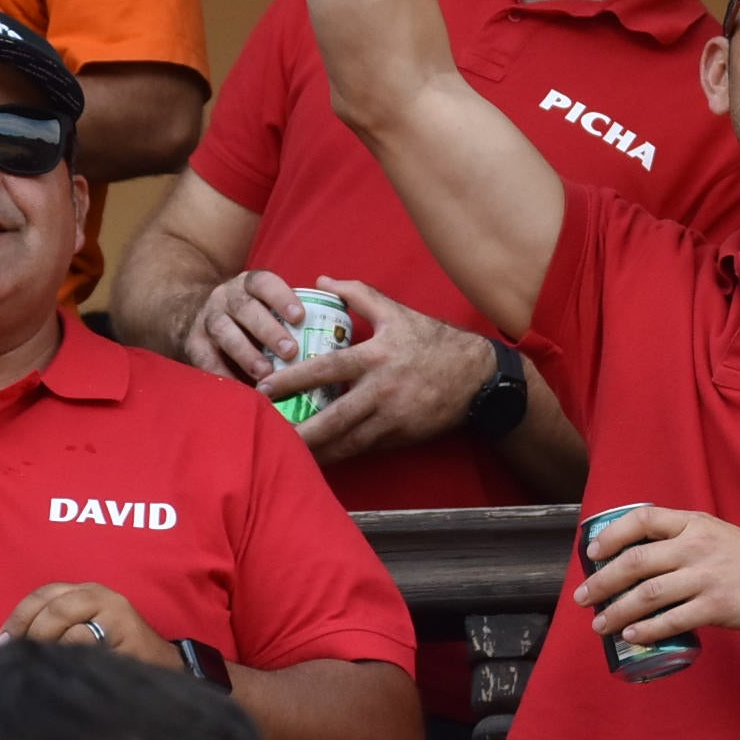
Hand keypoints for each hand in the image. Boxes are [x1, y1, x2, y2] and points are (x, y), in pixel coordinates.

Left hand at [0, 582, 180, 671]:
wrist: (159, 669)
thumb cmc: (111, 655)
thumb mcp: (77, 635)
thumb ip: (46, 632)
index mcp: (84, 592)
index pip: (41, 596)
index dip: (15, 619)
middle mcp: (99, 594)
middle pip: (49, 607)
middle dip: (27, 634)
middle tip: (16, 660)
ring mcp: (114, 611)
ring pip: (62, 622)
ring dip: (47, 647)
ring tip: (45, 667)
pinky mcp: (125, 630)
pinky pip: (82, 642)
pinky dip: (67, 656)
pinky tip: (66, 671)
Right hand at [189, 269, 305, 381]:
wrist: (192, 314)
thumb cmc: (249, 316)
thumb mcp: (265, 304)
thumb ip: (293, 315)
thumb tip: (333, 337)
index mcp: (249, 284)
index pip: (264, 283)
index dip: (282, 297)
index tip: (300, 316)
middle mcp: (226, 297)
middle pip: (246, 308)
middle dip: (269, 330)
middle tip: (291, 351)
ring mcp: (207, 318)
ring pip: (224, 331)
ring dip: (246, 353)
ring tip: (266, 373)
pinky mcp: (193, 343)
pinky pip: (205, 358)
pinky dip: (223, 374)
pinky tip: (241, 388)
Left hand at [269, 281, 498, 462]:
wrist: (476, 377)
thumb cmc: (433, 341)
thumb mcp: (397, 312)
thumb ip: (358, 294)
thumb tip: (322, 279)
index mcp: (377, 356)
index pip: (328, 369)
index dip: (293, 378)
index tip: (263, 387)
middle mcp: (382, 390)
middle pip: (333, 416)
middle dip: (298, 428)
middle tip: (265, 431)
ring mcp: (392, 417)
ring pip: (346, 441)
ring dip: (314, 450)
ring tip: (283, 453)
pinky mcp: (400, 437)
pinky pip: (362, 450)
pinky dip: (338, 456)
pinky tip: (316, 460)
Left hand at [574, 505, 739, 644]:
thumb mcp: (716, 534)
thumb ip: (683, 539)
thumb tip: (639, 558)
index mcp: (694, 523)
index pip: (643, 519)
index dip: (612, 535)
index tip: (592, 553)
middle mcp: (696, 546)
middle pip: (636, 562)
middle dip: (602, 582)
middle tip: (582, 599)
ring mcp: (706, 577)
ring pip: (648, 595)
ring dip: (617, 612)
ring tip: (600, 624)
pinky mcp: (717, 607)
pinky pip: (673, 620)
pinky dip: (647, 630)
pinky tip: (632, 636)